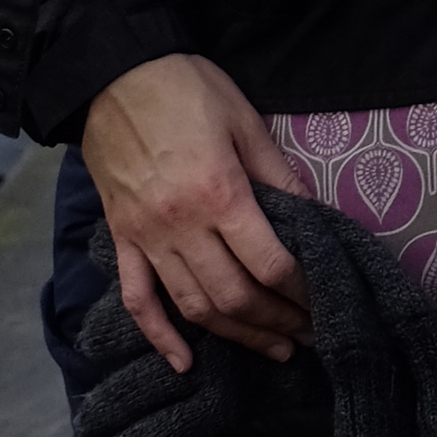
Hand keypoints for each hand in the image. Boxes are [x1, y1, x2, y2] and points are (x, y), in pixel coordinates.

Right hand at [80, 53, 310, 373]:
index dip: (302, 291)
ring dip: (236, 336)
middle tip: (310, 336)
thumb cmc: (184, 88)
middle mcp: (180, 226)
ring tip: (274, 349)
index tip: (326, 303)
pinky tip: (184, 363)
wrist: (111, 73)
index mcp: (218, 193)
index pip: (269, 263)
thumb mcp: (244, 119)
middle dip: (278, 323)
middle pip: (234, 296)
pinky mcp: (121, 238)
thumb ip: (277, 173)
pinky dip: (159, 336)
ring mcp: (145, 237)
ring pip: (193, 306)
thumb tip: (312, 215)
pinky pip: (137, 299)